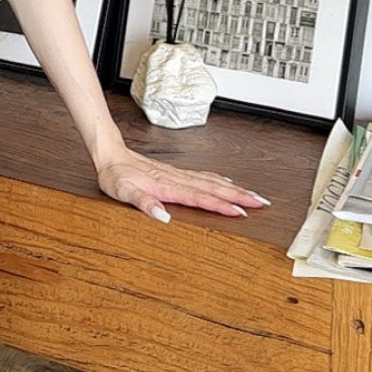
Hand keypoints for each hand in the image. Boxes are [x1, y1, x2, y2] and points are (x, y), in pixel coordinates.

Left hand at [95, 144, 268, 223]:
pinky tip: (226, 183)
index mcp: (167, 186)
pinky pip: (203, 176)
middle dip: (239, 196)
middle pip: (214, 188)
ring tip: (253, 195)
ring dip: (234, 189)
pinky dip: (219, 180)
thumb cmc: (115, 174)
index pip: (200, 197)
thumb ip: (143, 203)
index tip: (241, 213)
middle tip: (261, 203)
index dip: (221, 206)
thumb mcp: (122, 192)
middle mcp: (177, 179)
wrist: (110, 154)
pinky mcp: (174, 172)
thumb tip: (163, 217)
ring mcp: (177, 174)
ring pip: (212, 181)